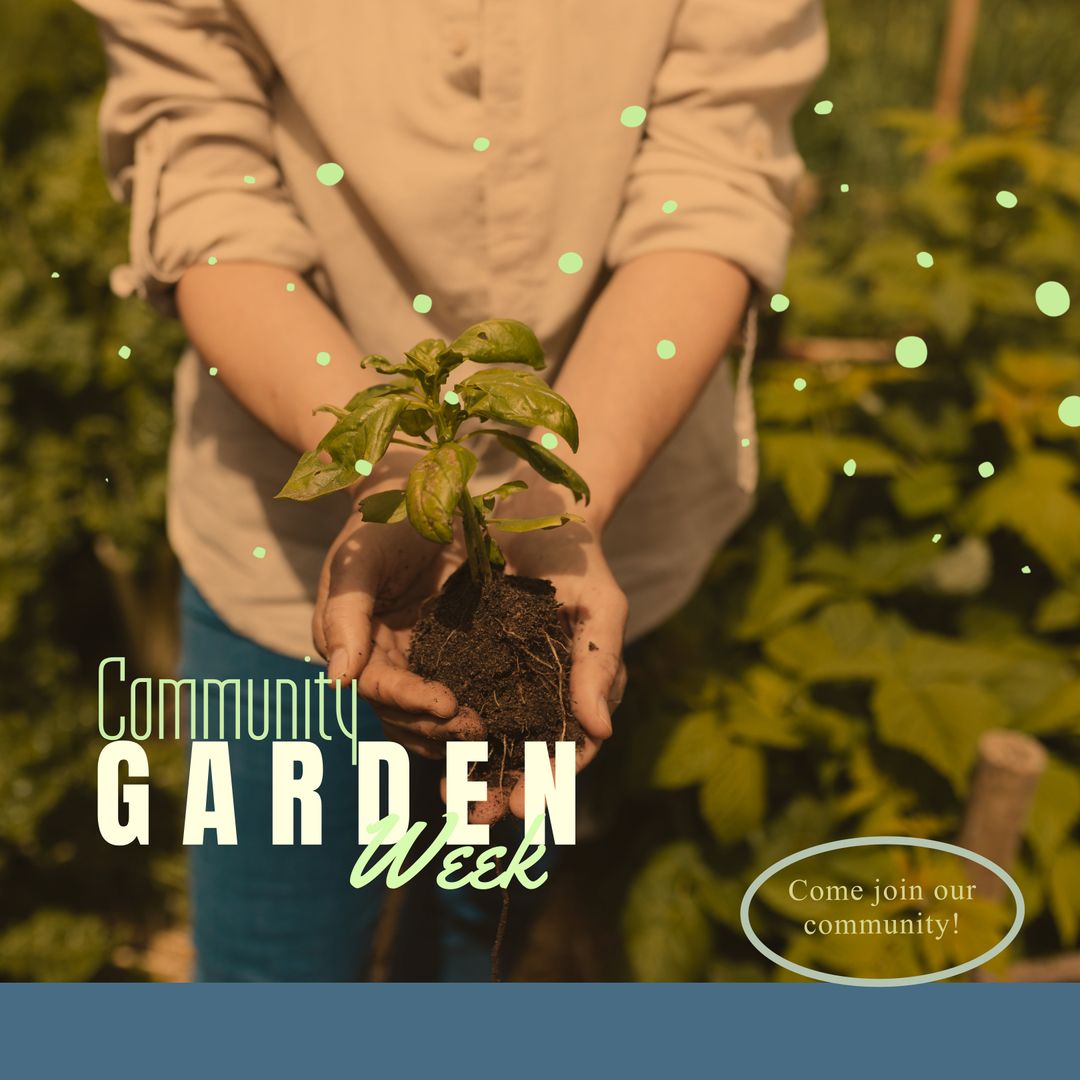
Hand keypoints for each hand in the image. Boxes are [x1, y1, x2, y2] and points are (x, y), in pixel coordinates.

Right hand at [313, 501, 480, 756]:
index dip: (410, 700)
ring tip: (491, 735)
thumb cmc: (382, 521)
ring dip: (453, 731)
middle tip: (478, 729)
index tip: (447, 705)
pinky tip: (502, 721)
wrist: (420, 494)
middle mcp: (377, 659)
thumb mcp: (359, 559)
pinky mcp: (446, 651)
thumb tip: (338, 680)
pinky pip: (458, 688)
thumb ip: (345, 614)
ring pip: (426, 713)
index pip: (377, 686)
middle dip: (436, 725)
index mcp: (348, 643)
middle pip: (402, 711)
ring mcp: (412, 658)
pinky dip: (473, 708)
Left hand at [458, 512, 627, 822]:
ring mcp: (506, 682)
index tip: (524, 804)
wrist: (536, 512)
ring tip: (449, 800)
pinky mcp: (469, 662)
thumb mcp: (598, 606)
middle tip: (476, 819)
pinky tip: (423, 748)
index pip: (571, 748)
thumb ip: (598, 664)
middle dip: (502, 790)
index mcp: (581, 691)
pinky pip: (456, 703)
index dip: (549, 780)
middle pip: (526, 757)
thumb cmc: (578, 561)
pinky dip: (442, 729)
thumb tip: (599, 730)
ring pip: (489, 740)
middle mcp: (544, 696)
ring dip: (470, 773)